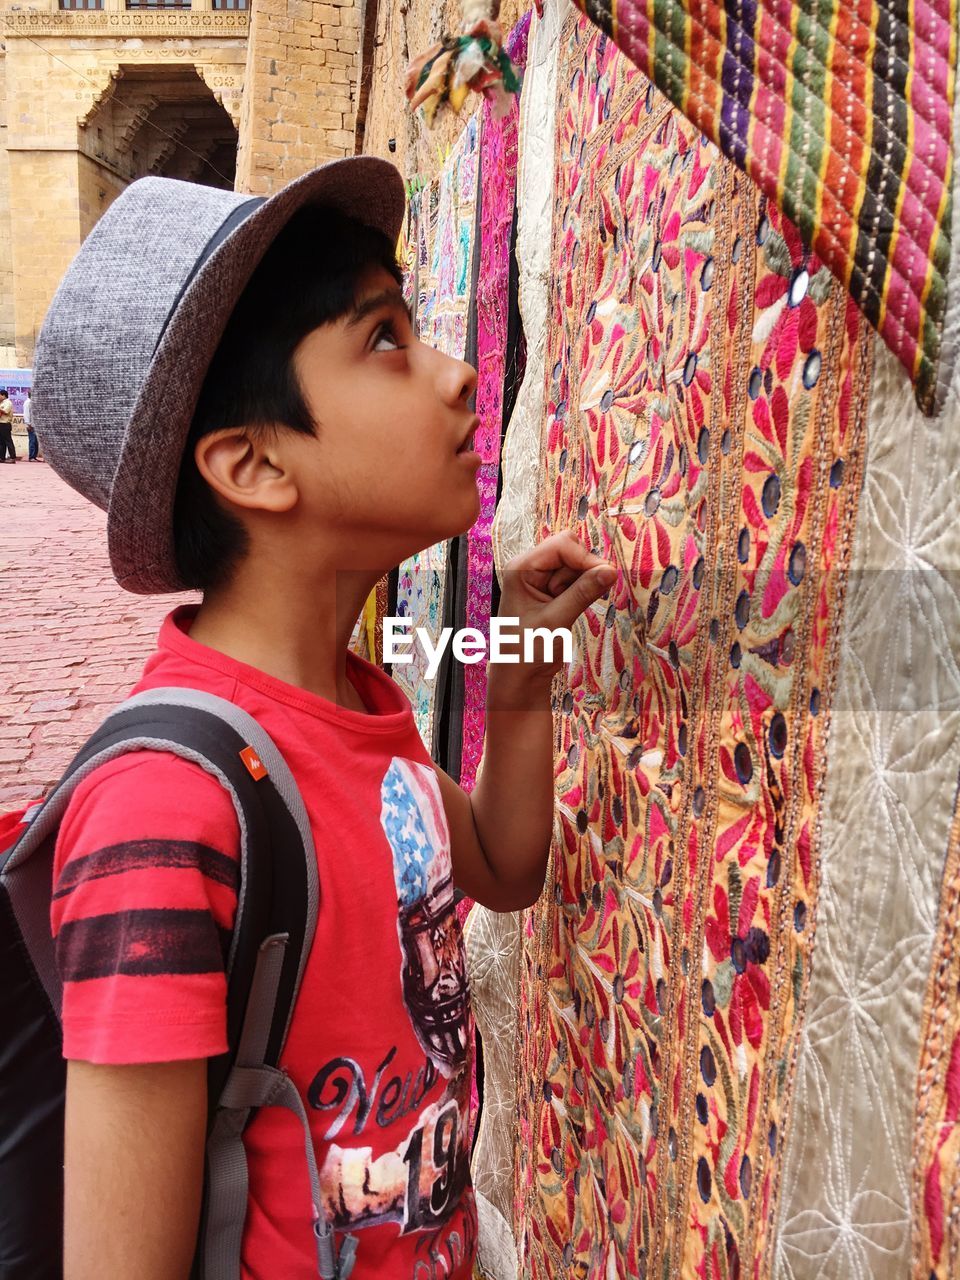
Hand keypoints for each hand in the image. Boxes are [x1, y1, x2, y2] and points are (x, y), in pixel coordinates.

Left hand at [497, 531, 615, 685]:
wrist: (519, 677)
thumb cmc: (527, 650)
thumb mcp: (556, 621)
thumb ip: (583, 593)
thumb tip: (612, 571)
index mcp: (521, 568)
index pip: (561, 545)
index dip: (585, 557)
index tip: (606, 576)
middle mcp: (530, 568)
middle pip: (570, 551)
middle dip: (583, 571)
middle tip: (582, 598)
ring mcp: (541, 579)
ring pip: (576, 566)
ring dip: (583, 584)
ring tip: (569, 610)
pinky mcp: (552, 592)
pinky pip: (576, 581)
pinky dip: (582, 591)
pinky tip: (574, 609)